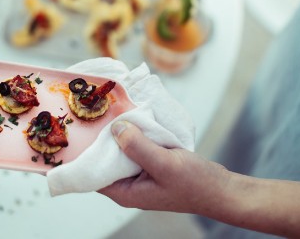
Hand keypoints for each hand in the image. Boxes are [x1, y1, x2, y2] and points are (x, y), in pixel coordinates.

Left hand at [99, 121, 299, 237]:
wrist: (220, 188)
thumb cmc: (194, 183)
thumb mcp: (165, 164)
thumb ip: (139, 147)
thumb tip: (116, 128)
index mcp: (125, 191)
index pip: (92, 173)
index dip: (83, 153)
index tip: (79, 129)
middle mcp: (128, 183)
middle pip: (104, 158)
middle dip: (100, 136)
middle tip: (95, 109)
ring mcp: (139, 172)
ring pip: (120, 148)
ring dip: (118, 130)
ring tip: (111, 107)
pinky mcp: (150, 162)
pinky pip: (135, 144)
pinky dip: (134, 131)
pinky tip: (133, 115)